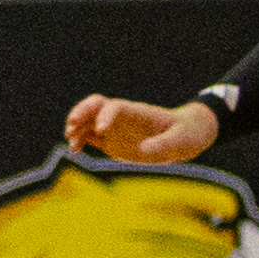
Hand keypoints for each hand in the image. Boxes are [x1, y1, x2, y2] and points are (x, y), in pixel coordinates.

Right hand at [65, 91, 220, 165]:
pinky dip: (80, 140)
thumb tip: (142, 151)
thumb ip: (163, 145)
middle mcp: (122, 118)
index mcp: (138, 113)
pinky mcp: (112, 141)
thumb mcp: (181, 142)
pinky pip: (91, 136)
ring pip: (88, 120)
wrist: (187, 135)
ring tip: (72, 145)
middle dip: (81, 112)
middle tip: (71, 126)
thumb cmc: (186, 134)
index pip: (115, 106)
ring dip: (77, 128)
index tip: (102, 131)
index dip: (105, 116)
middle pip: (95, 105)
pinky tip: (76, 150)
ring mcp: (116, 128)